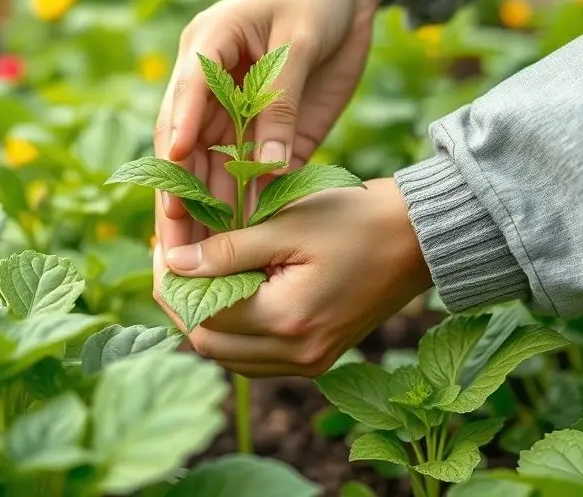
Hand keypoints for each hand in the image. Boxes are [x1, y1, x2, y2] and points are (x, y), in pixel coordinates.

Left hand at [154, 178, 432, 376]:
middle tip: (174, 258)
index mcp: (288, 321)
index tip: (163, 245)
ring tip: (196, 272)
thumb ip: (228, 249)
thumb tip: (174, 262)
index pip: (203, 316)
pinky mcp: (317, 356)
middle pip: (210, 345)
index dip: (173, 281)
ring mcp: (309, 362)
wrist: (420, 238)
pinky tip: (230, 291)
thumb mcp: (288, 224)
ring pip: (230, 356)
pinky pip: (257, 356)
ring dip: (206, 318)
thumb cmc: (357, 220)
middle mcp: (297, 355)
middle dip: (182, 303)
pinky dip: (234, 329)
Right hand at [155, 0, 395, 249]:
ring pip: (215, 169)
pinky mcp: (271, 131)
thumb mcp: (299, 40)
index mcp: (207, 49)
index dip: (178, 144)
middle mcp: (212, 88)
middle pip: (188, 148)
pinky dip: (247, 205)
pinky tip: (243, 241)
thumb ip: (279, 102)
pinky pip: (253, 174)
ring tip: (204, 259)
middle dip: (180, 197)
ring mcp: (240, 113)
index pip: (184, 101)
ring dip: (210, 211)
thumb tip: (265, 171)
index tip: (173, 185)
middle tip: (175, 248)